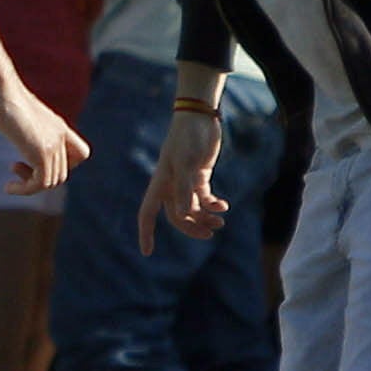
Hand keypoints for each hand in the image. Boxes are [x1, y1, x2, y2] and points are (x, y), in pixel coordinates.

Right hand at [0, 83, 84, 195]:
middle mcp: (59, 136)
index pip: (81, 153)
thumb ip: (24, 121)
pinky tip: (8, 188)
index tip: (39, 161)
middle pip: (62, 173)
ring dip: (30, 187)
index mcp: (58, 126)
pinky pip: (40, 183)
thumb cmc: (0, 95)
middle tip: (16, 168)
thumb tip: (8, 115)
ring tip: (11, 182)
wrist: (0, 88)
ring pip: (53, 181)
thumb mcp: (18, 111)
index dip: (65, 165)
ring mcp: (52, 144)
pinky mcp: (40, 151)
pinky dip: (25, 190)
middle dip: (40, 178)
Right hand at [139, 103, 224, 251]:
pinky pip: (204, 199)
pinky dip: (213, 205)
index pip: (147, 213)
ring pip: (192, 210)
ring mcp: (185, 182)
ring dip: (205, 218)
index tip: (147, 252)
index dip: (146, 232)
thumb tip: (182, 214)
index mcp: (161, 183)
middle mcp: (170, 186)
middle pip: (177, 217)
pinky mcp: (199, 176)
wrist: (200, 118)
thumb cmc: (188, 138)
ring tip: (221, 222)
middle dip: (192, 227)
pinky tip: (224, 206)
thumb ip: (185, 189)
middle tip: (210, 233)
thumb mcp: (187, 163)